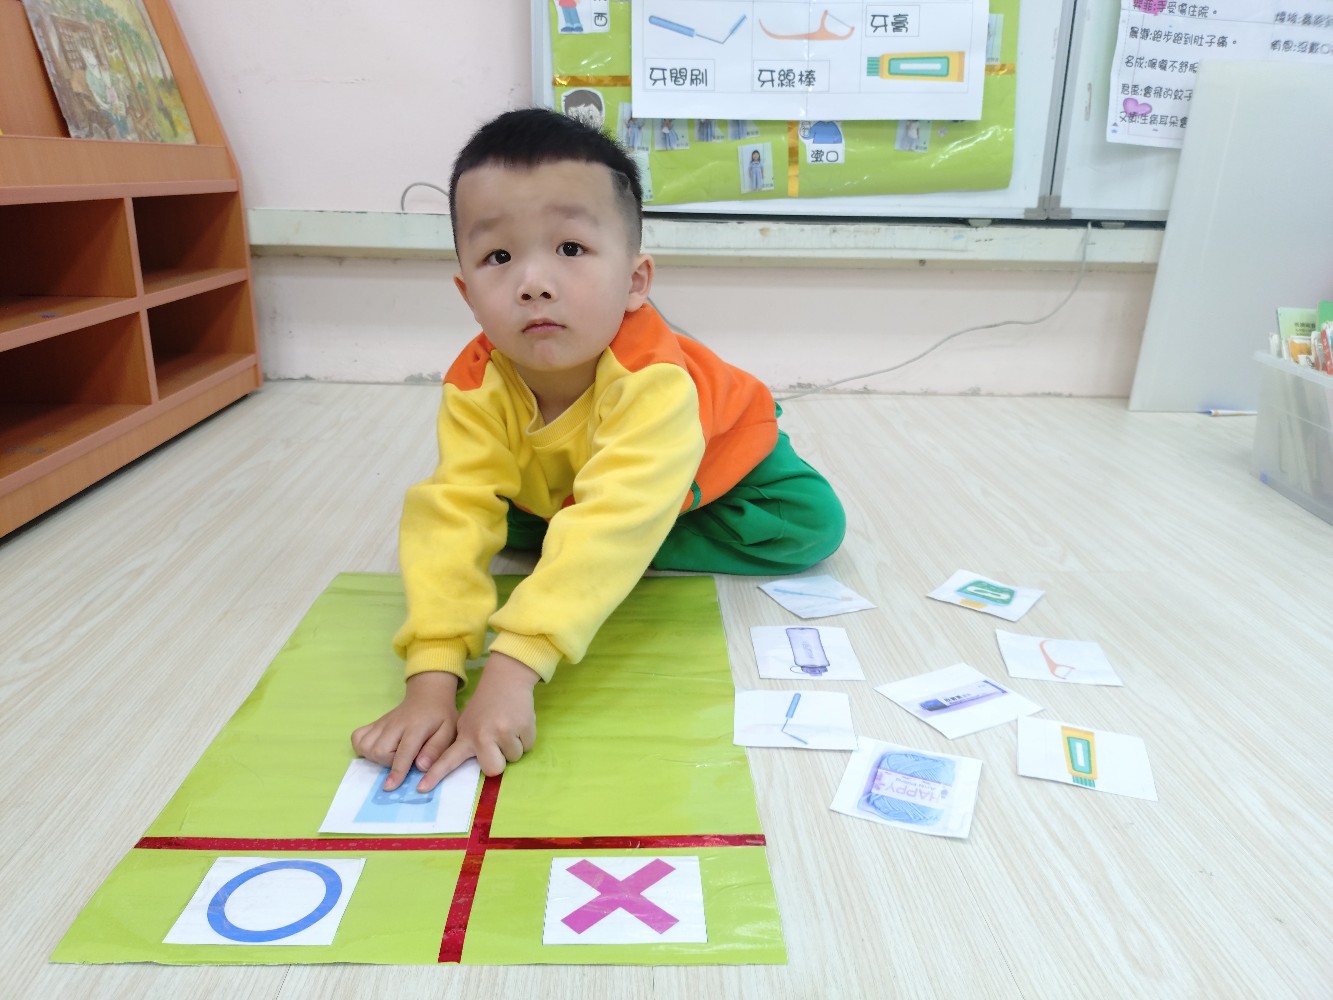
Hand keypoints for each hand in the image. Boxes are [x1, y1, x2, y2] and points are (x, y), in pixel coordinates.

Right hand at [350, 671, 458, 791]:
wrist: (427, 697)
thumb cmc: (440, 718)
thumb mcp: (448, 732)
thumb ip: (436, 750)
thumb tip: (421, 768)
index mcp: (416, 727)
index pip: (404, 751)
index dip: (397, 770)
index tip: (390, 786)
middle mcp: (395, 724)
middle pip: (379, 750)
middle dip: (388, 763)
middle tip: (402, 759)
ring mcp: (382, 723)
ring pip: (365, 746)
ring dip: (375, 757)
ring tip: (391, 755)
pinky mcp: (374, 724)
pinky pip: (357, 737)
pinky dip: (362, 747)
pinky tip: (377, 749)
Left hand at [418, 651, 538, 786]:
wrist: (506, 678)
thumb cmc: (486, 704)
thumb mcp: (468, 721)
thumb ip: (466, 741)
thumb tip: (470, 763)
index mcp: (466, 735)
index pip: (448, 759)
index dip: (435, 775)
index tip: (421, 789)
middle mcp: (482, 736)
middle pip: (494, 769)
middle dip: (500, 759)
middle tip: (499, 741)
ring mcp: (503, 732)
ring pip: (514, 756)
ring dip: (514, 744)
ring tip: (508, 725)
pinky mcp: (523, 727)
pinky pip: (527, 745)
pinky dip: (525, 736)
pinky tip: (518, 720)